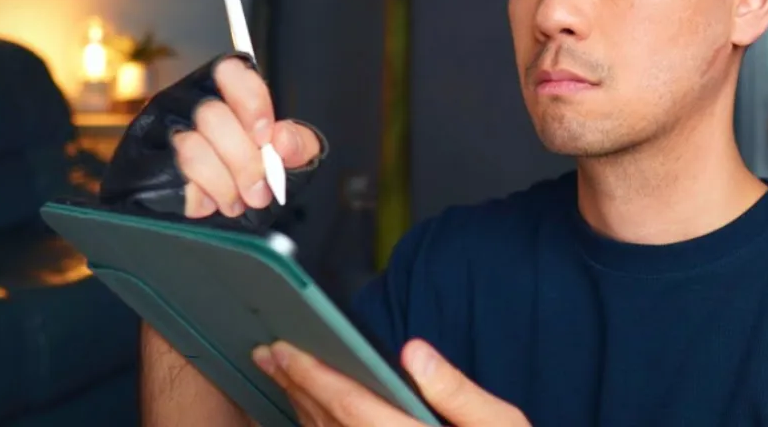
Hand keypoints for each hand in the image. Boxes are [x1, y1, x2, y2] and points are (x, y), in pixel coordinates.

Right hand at [98, 52, 326, 227]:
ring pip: (191, 148)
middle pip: (212, 116)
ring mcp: (159, 130)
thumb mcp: (289, 159)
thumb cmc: (255, 176)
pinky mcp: (141, 163)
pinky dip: (198, 198)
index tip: (265, 137)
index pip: (230, 71)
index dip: (250, 102)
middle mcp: (186, 101)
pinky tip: (209, 204)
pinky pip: (172, 178)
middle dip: (243, 161)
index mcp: (224, 90)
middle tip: (259, 191)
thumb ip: (298, 145)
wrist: (223, 218)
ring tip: (236, 202)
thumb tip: (282, 139)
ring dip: (223, 184)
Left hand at [251, 339, 530, 426]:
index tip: (285, 348)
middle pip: (328, 423)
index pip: (350, 407)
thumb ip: (456, 391)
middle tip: (268, 353)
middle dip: (296, 385)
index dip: (313, 376)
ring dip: (299, 408)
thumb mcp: (500, 425)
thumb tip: (414, 351)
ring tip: (281, 376)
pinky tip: (310, 414)